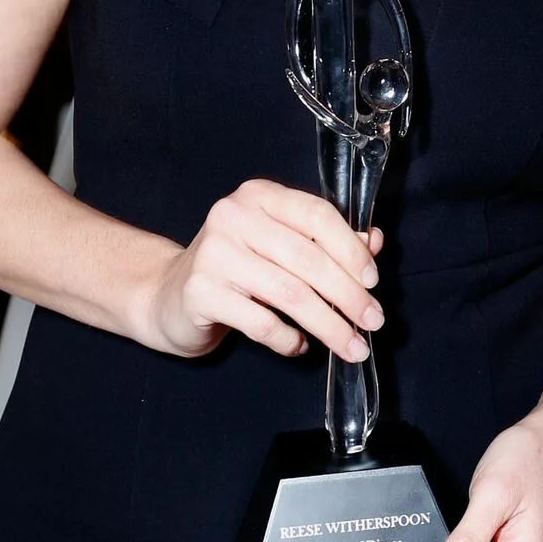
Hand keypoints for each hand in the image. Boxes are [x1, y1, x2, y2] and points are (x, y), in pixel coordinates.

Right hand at [137, 178, 383, 362]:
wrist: (168, 295)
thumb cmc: (236, 267)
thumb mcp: (280, 244)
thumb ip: (325, 240)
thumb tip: (373, 242)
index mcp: (259, 196)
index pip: (317, 215)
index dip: (351, 250)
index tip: (374, 281)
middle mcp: (234, 217)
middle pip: (308, 259)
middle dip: (348, 295)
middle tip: (372, 322)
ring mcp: (214, 254)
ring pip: (290, 294)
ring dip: (329, 325)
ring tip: (351, 345)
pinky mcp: (201, 293)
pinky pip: (262, 323)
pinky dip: (289, 340)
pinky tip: (300, 345)